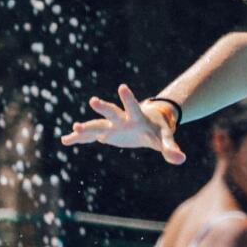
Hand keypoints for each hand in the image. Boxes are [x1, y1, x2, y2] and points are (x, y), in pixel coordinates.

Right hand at [60, 84, 186, 165]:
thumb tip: (181, 159)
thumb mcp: (164, 139)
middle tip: (93, 101)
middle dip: (103, 108)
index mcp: (136, 117)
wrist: (147, 122)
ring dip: (85, 128)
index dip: (128, 98)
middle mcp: (122, 118)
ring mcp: (111, 125)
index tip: (122, 87)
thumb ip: (171, 148)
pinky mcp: (105, 132)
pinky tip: (65, 141)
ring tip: (73, 131)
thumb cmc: (158, 130)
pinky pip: (89, 136)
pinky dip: (78, 139)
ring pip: (96, 125)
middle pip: (112, 112)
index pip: (133, 106)